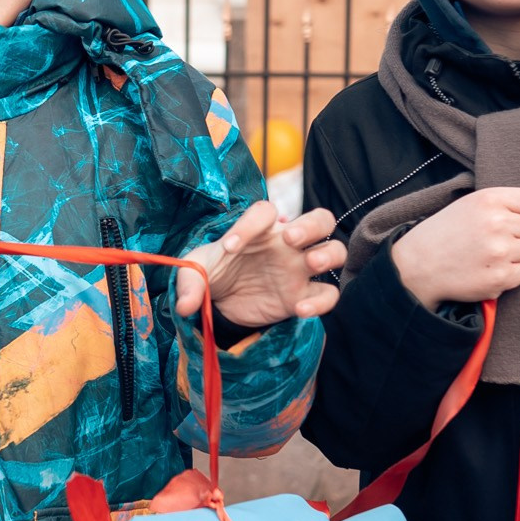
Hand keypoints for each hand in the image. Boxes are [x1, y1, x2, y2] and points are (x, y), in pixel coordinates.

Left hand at [175, 200, 345, 326]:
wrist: (223, 304)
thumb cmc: (215, 274)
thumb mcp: (195, 272)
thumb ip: (189, 284)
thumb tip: (183, 306)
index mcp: (260, 229)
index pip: (266, 211)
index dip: (251, 223)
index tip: (230, 248)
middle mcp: (287, 244)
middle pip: (320, 219)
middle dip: (311, 225)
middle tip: (291, 239)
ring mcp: (300, 269)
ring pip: (335, 249)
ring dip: (328, 253)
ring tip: (311, 263)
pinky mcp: (304, 295)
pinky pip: (328, 294)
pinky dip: (321, 301)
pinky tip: (299, 309)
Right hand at [388, 188, 519, 307]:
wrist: (415, 266)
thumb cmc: (444, 233)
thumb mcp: (472, 206)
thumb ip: (507, 206)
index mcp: (492, 198)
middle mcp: (498, 223)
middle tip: (498, 239)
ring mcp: (500, 252)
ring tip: (489, 255)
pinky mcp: (500, 278)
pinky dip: (512, 275)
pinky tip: (487, 270)